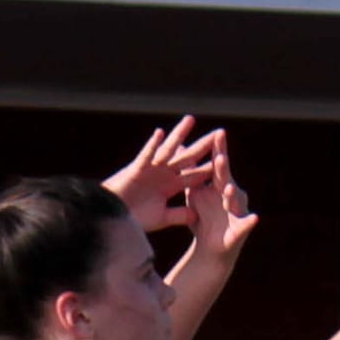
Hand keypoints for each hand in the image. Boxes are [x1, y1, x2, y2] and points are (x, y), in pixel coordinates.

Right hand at [105, 116, 221, 233]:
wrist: (113, 219)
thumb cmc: (134, 219)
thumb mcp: (161, 218)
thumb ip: (178, 215)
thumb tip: (196, 216)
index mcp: (171, 186)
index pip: (195, 175)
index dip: (209, 168)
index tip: (226, 161)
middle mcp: (164, 174)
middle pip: (188, 158)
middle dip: (203, 146)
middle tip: (219, 132)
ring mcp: (151, 170)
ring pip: (169, 150)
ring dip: (179, 135)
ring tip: (191, 120)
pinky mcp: (136, 170)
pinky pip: (146, 156)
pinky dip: (152, 146)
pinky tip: (160, 134)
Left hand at [188, 141, 260, 266]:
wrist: (210, 248)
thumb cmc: (205, 216)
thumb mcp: (194, 192)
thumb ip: (189, 171)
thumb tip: (179, 147)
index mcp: (220, 185)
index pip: (219, 165)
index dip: (218, 150)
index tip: (217, 133)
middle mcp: (232, 194)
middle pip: (226, 180)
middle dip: (224, 170)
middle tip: (220, 157)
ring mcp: (238, 211)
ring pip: (236, 201)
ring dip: (232, 195)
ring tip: (228, 190)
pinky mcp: (241, 230)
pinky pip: (246, 225)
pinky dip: (249, 222)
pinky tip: (254, 218)